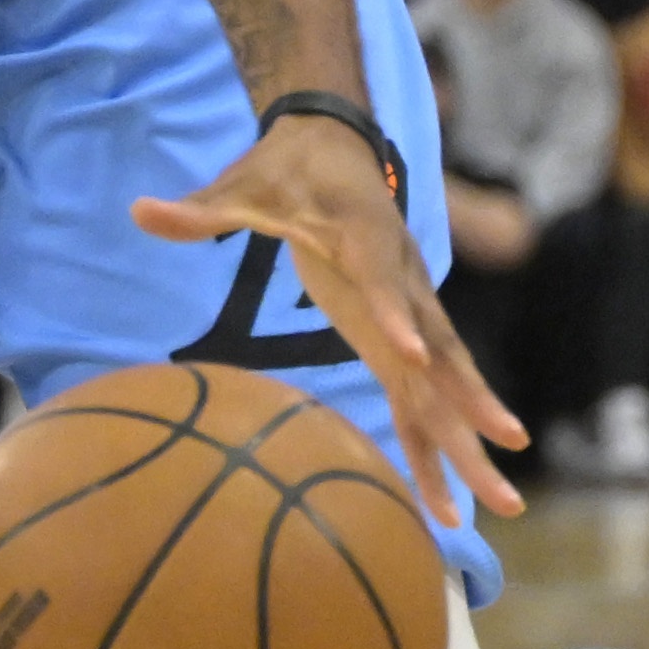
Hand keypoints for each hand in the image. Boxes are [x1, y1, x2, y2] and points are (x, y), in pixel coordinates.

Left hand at [134, 116, 524, 521]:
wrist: (336, 144)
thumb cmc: (287, 169)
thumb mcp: (243, 184)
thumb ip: (200, 209)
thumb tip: (140, 212)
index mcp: (367, 237)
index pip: (383, 280)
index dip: (394, 316)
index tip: (410, 355)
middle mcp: (403, 280)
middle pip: (440, 347)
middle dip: (471, 401)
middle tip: (506, 446)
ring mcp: (410, 311)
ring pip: (448, 382)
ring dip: (474, 438)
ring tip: (508, 502)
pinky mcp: (401, 334)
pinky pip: (426, 395)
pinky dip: (441, 443)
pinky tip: (453, 504)